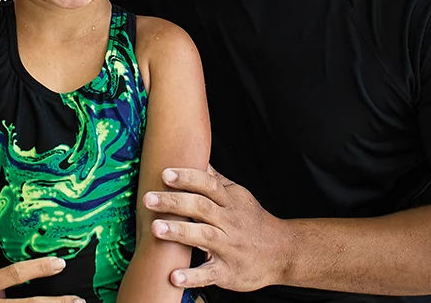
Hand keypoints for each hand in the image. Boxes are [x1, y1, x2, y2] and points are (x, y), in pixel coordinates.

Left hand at [143, 166, 284, 291]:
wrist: (282, 252)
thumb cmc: (252, 220)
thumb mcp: (238, 195)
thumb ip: (215, 178)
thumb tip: (196, 155)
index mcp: (230, 201)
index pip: (208, 185)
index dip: (187, 178)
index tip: (165, 174)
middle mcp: (229, 221)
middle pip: (201, 207)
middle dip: (174, 202)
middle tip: (148, 199)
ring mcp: (229, 247)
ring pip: (204, 236)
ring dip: (179, 232)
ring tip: (155, 229)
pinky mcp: (228, 271)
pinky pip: (209, 273)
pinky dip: (192, 276)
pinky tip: (173, 276)